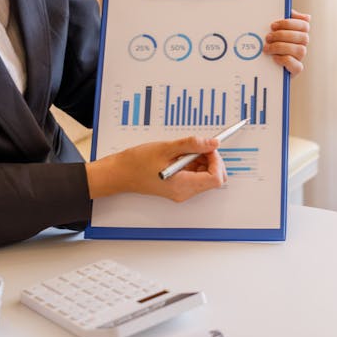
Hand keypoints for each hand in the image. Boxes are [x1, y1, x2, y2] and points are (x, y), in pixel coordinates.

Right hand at [85, 136, 226, 201]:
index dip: (216, 161)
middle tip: (199, 147)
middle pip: (214, 179)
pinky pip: (196, 177)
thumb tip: (212, 144)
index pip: (216, 178)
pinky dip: (194, 164)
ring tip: (185, 151)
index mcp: (182, 185)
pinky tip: (182, 156)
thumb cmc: (137, 163)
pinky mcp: (179, 188)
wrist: (121, 173)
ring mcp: (182, 192)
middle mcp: (184, 192)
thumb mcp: (167, 148)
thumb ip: (192, 145)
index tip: (208, 148)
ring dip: (202, 161)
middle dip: (211, 160)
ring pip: (206, 177)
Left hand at [265, 9, 310, 76]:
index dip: (289, 23)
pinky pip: (297, 66)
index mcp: (299, 33)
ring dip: (281, 47)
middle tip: (268, 37)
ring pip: (300, 50)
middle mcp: (302, 45)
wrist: (262, 66)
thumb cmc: (270, 43)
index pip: (304, 25)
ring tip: (267, 48)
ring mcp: (299, 58)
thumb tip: (302, 15)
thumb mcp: (274, 29)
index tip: (273, 25)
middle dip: (283, 35)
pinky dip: (285, 60)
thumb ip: (284, 18)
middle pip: (303, 37)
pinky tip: (274, 58)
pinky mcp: (295, 70)